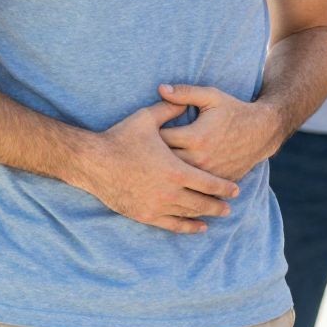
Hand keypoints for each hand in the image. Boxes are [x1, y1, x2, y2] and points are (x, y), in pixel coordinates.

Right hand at [76, 101, 240, 234]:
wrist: (91, 162)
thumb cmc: (120, 138)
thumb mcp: (148, 118)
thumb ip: (171, 108)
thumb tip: (186, 98)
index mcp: (175, 170)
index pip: (208, 183)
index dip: (224, 187)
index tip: (236, 189)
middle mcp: (168, 192)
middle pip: (201, 202)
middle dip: (218, 204)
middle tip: (231, 206)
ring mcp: (155, 205)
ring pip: (187, 214)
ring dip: (204, 215)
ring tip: (218, 214)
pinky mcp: (142, 214)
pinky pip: (170, 224)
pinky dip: (186, 227)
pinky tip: (197, 227)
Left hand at [158, 84, 280, 182]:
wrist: (263, 132)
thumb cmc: (234, 111)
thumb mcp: (212, 97)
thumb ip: (185, 93)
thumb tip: (160, 89)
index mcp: (195, 137)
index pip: (159, 139)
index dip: (149, 135)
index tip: (146, 133)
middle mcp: (199, 159)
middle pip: (162, 162)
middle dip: (153, 156)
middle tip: (145, 151)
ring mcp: (207, 174)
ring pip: (175, 178)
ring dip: (165, 172)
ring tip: (155, 165)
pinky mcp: (215, 184)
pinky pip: (192, 188)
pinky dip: (182, 183)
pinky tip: (173, 178)